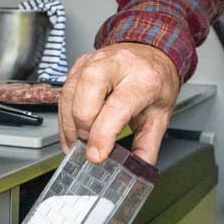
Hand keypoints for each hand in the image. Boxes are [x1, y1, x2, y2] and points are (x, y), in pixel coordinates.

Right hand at [59, 42, 181, 163]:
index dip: (102, 135)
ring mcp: (93, 62)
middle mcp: (115, 65)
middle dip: (83, 129)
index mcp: (142, 78)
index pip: (116, 107)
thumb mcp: (160, 115)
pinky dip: (64, 118)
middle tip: (91, 146)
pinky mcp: (78, 66)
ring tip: (79, 144)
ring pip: (69, 96)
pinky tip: (72, 132)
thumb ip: (147, 147)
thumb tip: (134, 171)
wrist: (150, 52)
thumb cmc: (155, 81)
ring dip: (70, 127)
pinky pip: (63, 94)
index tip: (96, 155)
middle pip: (86, 98)